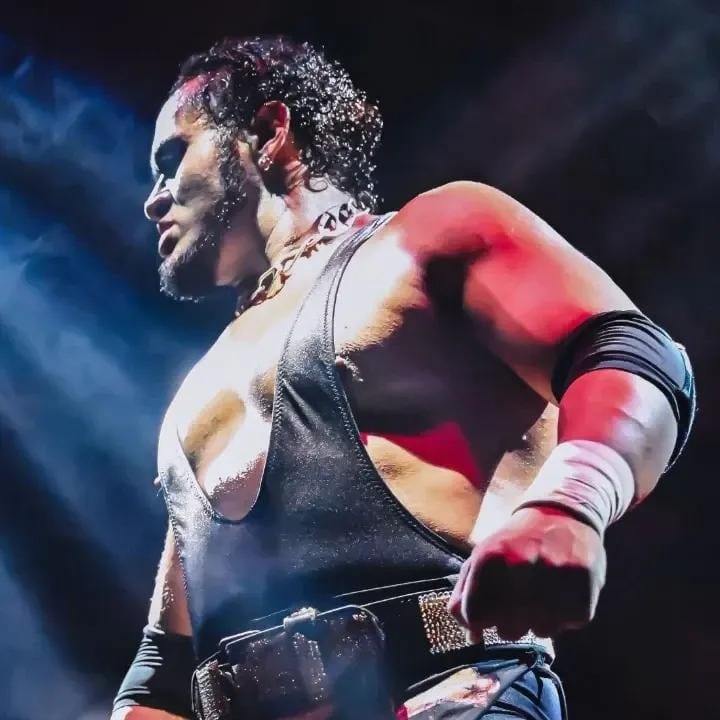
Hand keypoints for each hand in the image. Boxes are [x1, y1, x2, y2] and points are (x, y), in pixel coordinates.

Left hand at [448, 505, 606, 638]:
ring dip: (538, 618)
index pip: (475, 617)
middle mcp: (520, 569)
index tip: (487, 611)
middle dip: (509, 620)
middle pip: (508, 631)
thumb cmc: (515, 541)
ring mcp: (554, 583)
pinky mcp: (583, 595)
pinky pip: (567, 626)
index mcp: (489, 558)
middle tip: (519, 594)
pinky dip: (563, 614)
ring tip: (542, 588)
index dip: (480, 620)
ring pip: (538, 632)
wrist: (563, 512)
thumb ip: (465, 594)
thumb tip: (471, 636)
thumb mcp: (482, 555)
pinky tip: (561, 589)